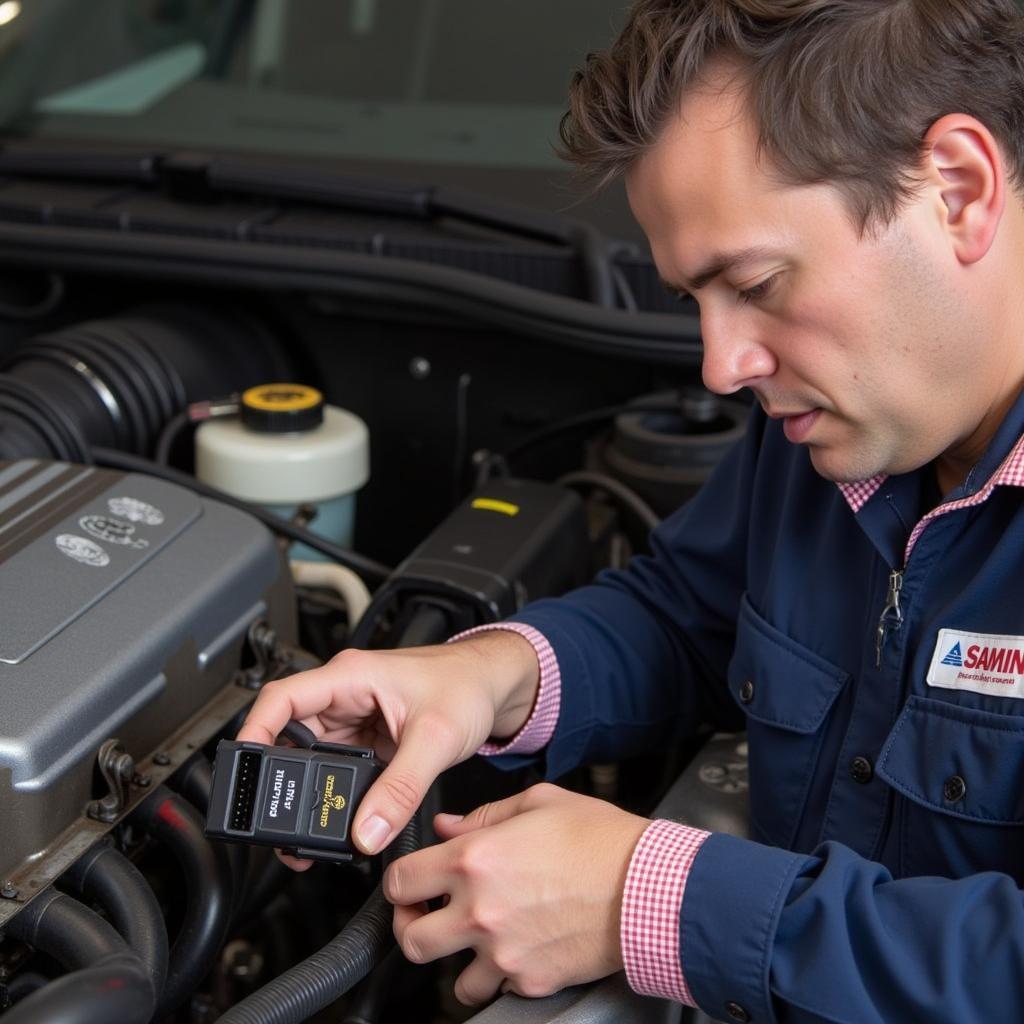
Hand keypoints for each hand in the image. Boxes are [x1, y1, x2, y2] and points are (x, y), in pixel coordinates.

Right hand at [235, 631, 539, 862]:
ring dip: (308, 792)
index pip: (282, 699)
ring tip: (306, 833)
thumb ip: (401, 787)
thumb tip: (368, 830)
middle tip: (277, 821)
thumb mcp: (435, 738)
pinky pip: (337, 770)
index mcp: (351, 676)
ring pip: (312, 759)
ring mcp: (354, 718)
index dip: (254, 732)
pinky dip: (333, 796)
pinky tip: (336, 821)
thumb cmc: (468, 684)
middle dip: (281, 780)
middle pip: (291, 737)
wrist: (496, 685)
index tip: (244, 771)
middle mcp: (345, 695)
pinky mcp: (367, 740)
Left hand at [384, 783, 649, 1004]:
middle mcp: (479, 910)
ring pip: (450, 979)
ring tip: (477, 940)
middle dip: (413, 926)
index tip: (410, 883)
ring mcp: (502, 952)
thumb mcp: (538, 803)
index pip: (400, 881)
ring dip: (458, 960)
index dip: (399, 883)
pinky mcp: (529, 980)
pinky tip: (518, 948)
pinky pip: (498, 988)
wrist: (648, 887)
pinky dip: (501, 975)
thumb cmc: (600, 840)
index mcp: (474, 859)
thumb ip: (484, 815)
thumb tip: (448, 826)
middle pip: (410, 939)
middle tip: (428, 916)